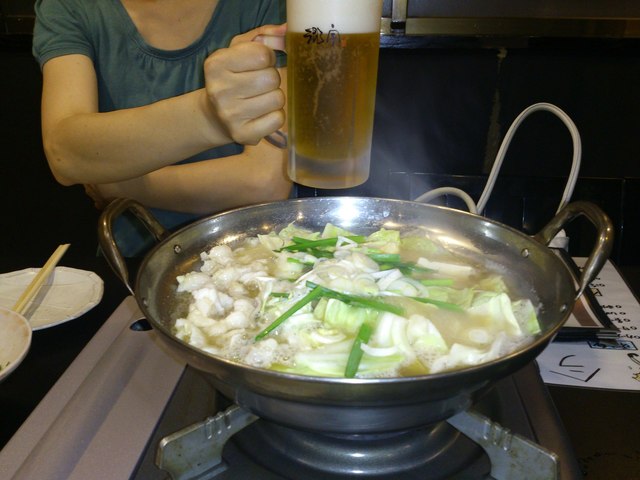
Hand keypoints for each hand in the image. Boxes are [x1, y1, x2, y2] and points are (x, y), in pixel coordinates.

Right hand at [203, 24, 285, 145]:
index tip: (258, 65)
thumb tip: (286, 30)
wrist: (214, 116)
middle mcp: (219, 90)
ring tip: (260, 99)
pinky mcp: (243, 134)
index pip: (262, 55)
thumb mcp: (238, 51)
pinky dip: (275, 116)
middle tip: (260, 85)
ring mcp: (230, 115)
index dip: (267, 58)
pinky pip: (278, 120)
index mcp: (216, 64)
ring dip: (274, 98)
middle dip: (272, 79)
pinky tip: (262, 115)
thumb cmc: (232, 78)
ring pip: (277, 99)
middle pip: (271, 78)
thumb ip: (263, 35)